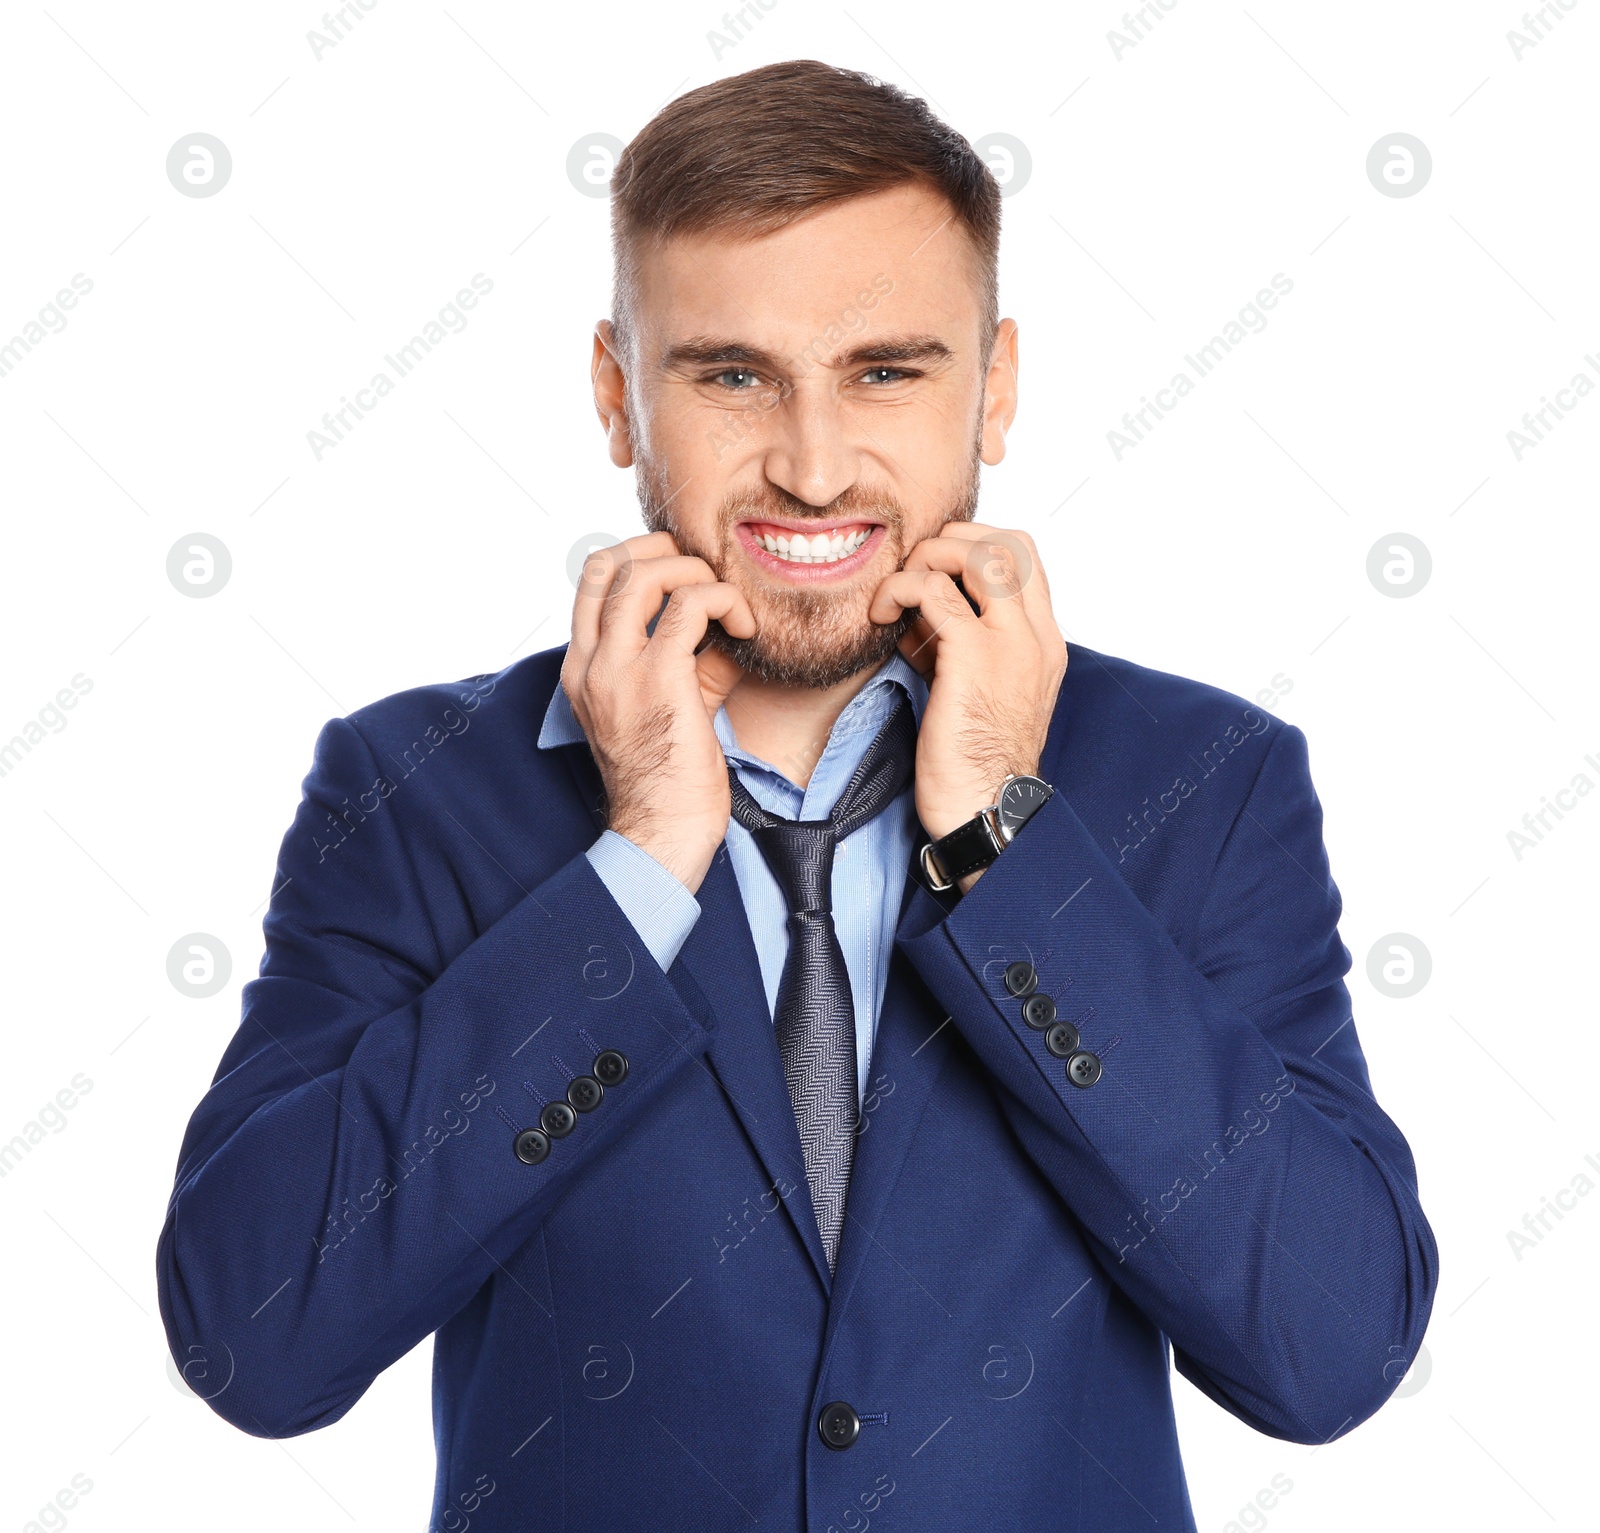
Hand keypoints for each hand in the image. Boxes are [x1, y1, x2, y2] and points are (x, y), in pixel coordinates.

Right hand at [561, 530, 755, 893]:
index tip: (683, 574)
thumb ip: (690, 661)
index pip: (592, 583)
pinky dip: (724, 602)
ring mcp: (618, 669)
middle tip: (704, 571)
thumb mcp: (671, 706)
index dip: (639, 559)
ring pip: (643, 573)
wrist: (663, 832)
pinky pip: (691, 606)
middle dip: (663, 550)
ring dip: (695, 572)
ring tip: (726, 603)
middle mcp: (590, 663)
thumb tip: (730, 627)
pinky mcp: (658, 679)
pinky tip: (746, 629)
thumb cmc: (671, 779)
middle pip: (608, 563)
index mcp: (582, 669)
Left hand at [870, 523, 1066, 889]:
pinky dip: (900, 590)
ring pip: (980, 553)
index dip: (975, 548)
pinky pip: (935, 591)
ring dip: (928, 558)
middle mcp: (1037, 636)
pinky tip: (882, 616)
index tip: (935, 574)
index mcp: (1044, 643)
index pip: (1026, 559)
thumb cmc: (972, 761)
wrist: (984, 809)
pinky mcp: (974, 657)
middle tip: (914, 570)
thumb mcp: (974, 688)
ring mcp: (1011, 644)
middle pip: (1010, 542)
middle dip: (954, 540)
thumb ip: (959, 645)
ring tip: (898, 593)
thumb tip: (919, 612)